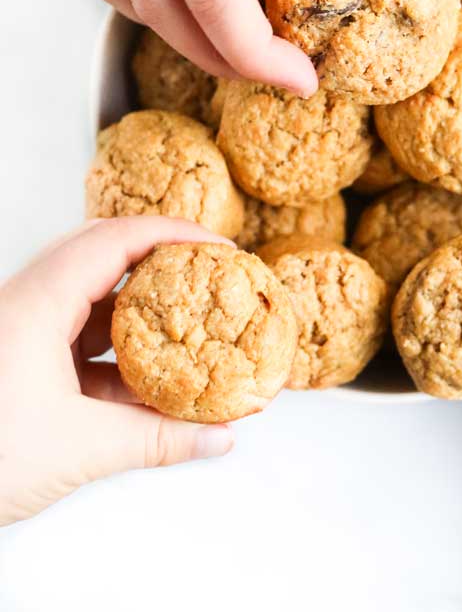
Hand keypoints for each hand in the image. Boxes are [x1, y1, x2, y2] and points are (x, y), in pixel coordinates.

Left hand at [0, 218, 235, 526]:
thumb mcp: (78, 448)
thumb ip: (155, 440)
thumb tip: (216, 437)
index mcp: (38, 302)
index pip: (116, 239)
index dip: (174, 235)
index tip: (219, 249)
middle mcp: (27, 302)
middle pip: (103, 256)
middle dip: (160, 266)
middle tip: (206, 278)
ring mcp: (21, 329)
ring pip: (91, 302)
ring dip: (139, 318)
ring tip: (187, 334)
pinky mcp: (19, 358)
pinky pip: (76, 339)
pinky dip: (115, 356)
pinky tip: (148, 388)